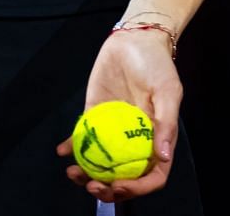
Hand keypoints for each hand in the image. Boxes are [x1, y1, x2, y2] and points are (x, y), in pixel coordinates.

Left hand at [54, 27, 182, 202]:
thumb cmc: (157, 64)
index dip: (137, 188)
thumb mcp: (168, 91)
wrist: (134, 39)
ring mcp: (113, 131)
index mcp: (156, 140)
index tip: (117, 185)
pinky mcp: (95, 116)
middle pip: (122, 176)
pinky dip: (71, 146)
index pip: (151, 176)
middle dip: (106, 189)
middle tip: (91, 186)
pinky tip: (61, 151)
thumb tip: (162, 157)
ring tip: (72, 172)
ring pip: (100, 162)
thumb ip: (166, 123)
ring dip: (86, 173)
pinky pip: (82, 137)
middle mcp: (134, 141)